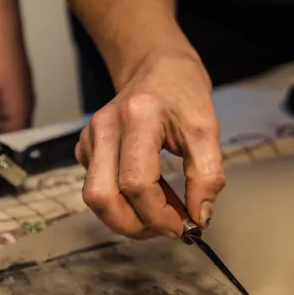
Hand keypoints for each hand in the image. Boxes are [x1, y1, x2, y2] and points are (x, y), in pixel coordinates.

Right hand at [77, 49, 224, 238]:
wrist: (158, 66)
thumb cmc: (183, 94)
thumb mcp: (207, 130)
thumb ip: (207, 175)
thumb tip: (199, 216)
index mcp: (137, 118)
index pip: (136, 183)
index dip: (159, 214)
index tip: (184, 224)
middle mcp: (105, 127)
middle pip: (103, 197)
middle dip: (135, 225)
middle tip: (167, 228)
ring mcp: (91, 137)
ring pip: (94, 197)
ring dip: (125, 219)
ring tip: (158, 216)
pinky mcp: (86, 146)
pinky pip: (96, 187)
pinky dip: (120, 203)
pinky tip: (146, 196)